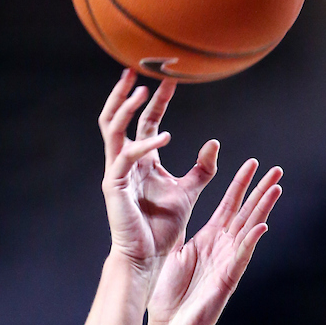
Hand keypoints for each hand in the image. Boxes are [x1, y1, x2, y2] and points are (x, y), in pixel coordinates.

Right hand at [100, 69, 218, 282]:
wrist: (149, 256)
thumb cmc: (164, 227)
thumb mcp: (189, 191)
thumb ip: (202, 168)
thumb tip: (214, 143)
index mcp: (141, 160)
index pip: (145, 120)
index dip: (157, 99)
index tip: (171, 78)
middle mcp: (124, 161)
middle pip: (117, 117)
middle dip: (125, 92)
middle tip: (137, 68)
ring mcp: (116, 172)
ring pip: (111, 129)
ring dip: (124, 107)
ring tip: (141, 90)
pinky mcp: (114, 186)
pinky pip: (126, 157)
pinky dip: (145, 144)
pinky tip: (165, 136)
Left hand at [148, 158, 281, 324]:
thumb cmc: (169, 294)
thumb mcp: (177, 254)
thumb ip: (185, 234)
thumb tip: (176, 211)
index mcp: (209, 239)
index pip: (229, 205)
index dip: (240, 184)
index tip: (252, 163)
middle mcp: (222, 247)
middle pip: (246, 213)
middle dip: (260, 190)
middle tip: (276, 168)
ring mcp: (227, 263)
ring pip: (249, 230)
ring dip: (263, 209)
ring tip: (276, 188)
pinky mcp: (227, 280)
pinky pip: (241, 257)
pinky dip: (250, 242)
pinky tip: (261, 226)